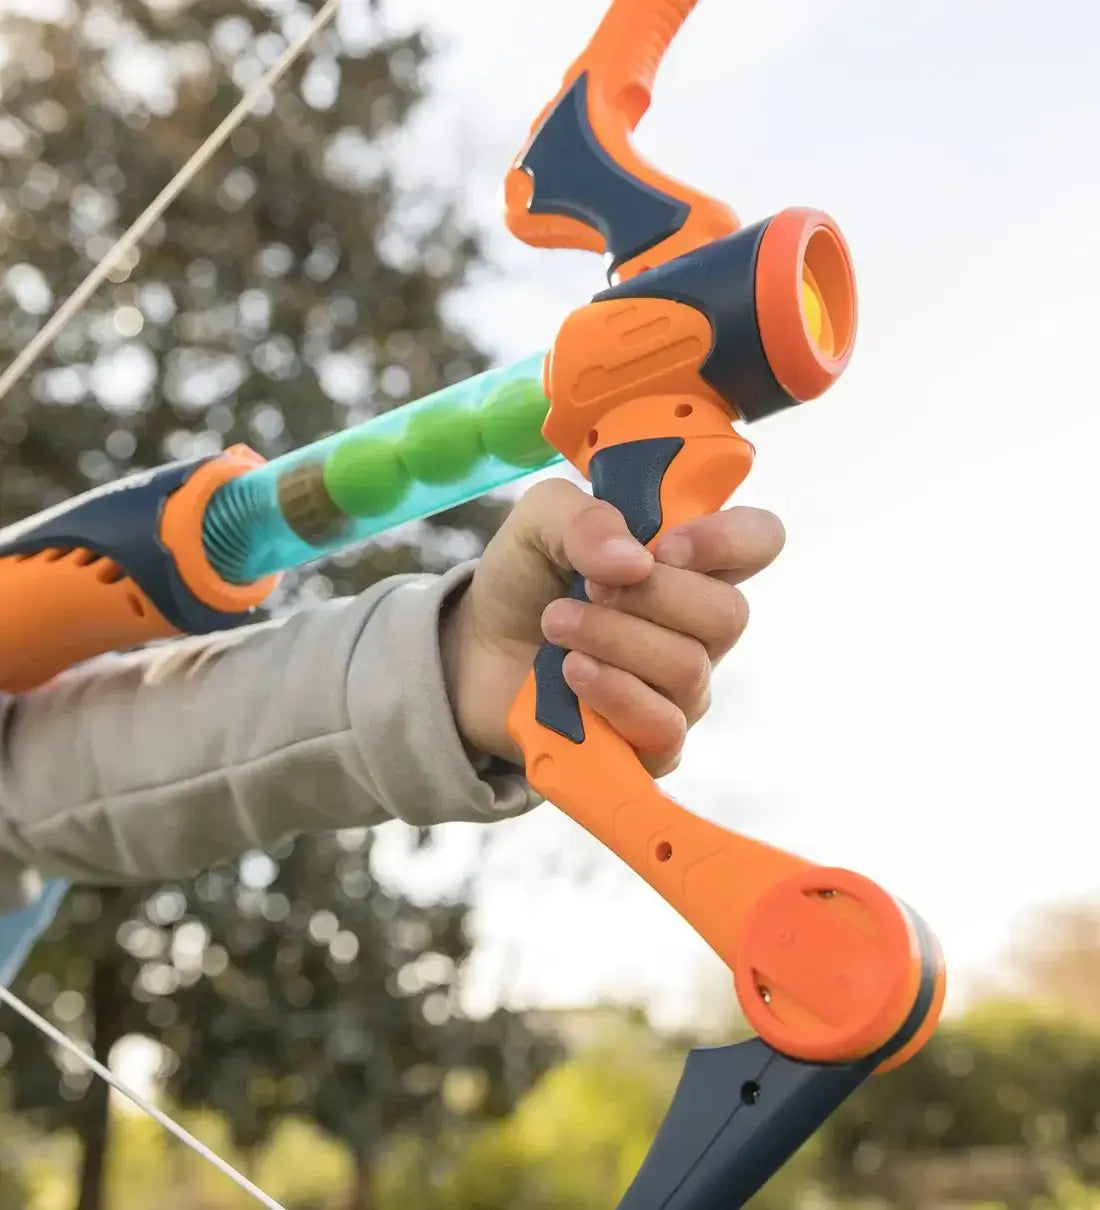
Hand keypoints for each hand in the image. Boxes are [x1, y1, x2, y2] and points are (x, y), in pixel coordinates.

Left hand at [440, 478, 784, 776]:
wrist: (476, 652)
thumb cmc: (526, 580)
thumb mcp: (539, 523)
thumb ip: (583, 519)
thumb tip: (634, 559)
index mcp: (689, 560)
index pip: (760, 540)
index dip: (728, 540)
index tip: (664, 546)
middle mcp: (698, 626)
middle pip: (729, 613)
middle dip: (650, 597)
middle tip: (586, 589)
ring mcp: (682, 689)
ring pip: (688, 668)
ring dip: (613, 640)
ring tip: (556, 626)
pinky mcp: (652, 742)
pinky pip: (663, 726)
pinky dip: (612, 693)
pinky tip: (570, 674)